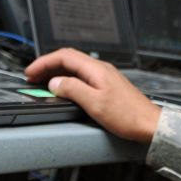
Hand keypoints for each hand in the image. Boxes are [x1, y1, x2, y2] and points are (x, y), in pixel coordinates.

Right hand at [25, 47, 161, 143]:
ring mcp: (104, 77)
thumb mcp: (94, 104)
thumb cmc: (128, 116)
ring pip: (75, 68)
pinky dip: (68, 80)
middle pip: (69, 59)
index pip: (64, 56)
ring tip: (43, 83)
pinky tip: (64, 90)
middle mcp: (101, 69)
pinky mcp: (107, 86)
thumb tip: (55, 82)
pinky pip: (82, 77)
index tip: (31, 71)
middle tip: (33, 77)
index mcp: (96, 69)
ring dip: (57, 73)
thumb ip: (72, 90)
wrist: (149, 124)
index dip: (44, 62)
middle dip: (48, 66)